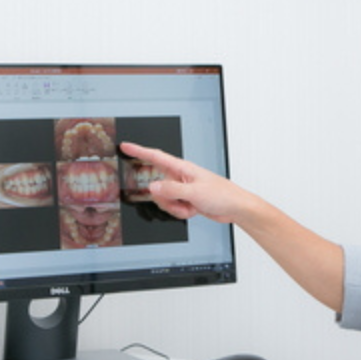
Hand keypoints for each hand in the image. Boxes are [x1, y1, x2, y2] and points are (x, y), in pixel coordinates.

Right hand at [119, 141, 251, 224]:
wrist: (235, 207)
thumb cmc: (222, 194)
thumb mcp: (194, 193)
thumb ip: (171, 190)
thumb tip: (152, 187)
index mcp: (182, 168)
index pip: (156, 157)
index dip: (139, 151)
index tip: (125, 146)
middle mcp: (180, 177)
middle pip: (157, 187)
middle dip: (166, 200)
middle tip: (180, 203)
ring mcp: (182, 189)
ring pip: (164, 200)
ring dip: (175, 208)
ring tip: (191, 207)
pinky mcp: (186, 199)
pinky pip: (173, 208)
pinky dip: (181, 212)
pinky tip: (194, 210)